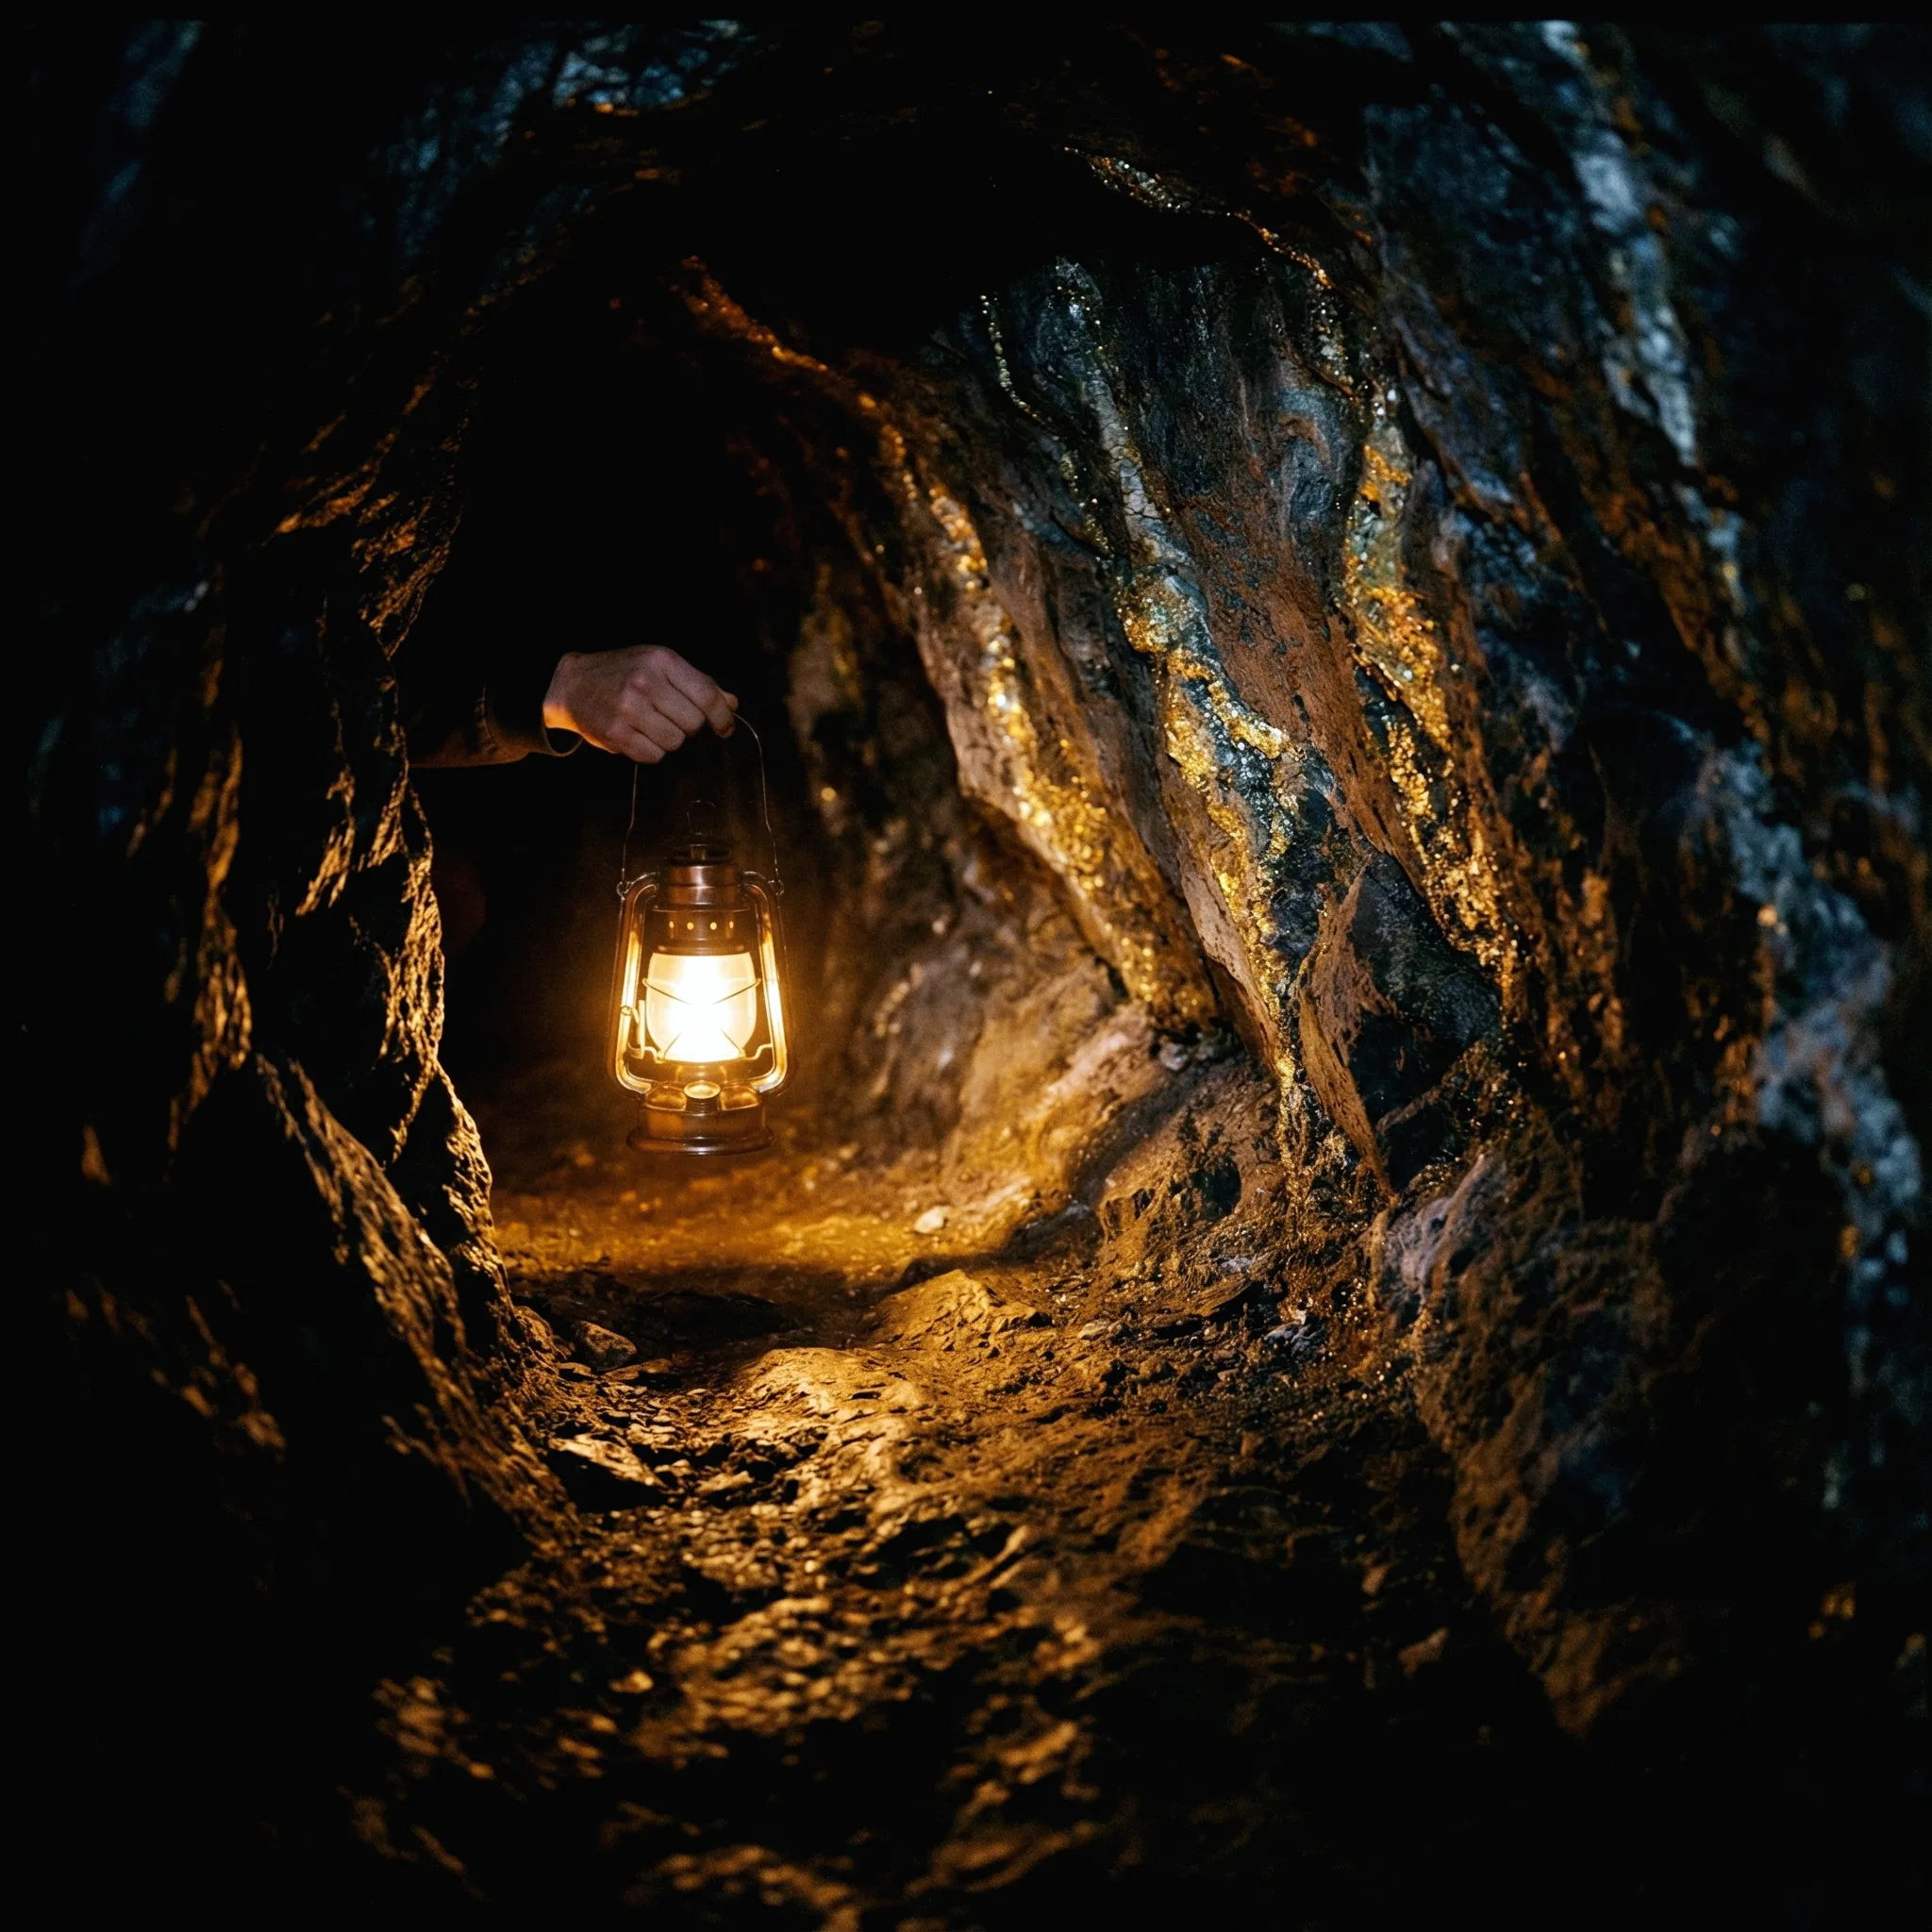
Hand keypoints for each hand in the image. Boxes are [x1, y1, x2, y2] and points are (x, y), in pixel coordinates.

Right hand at [542, 646, 737, 762]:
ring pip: (675, 742)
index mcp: (661, 661)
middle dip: (689, 726)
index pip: (707, 695)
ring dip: (669, 739)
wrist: (573, 683)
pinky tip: (638, 734)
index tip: (726, 728)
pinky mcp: (616, 733)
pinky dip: (651, 750)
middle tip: (671, 717)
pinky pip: (654, 756)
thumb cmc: (624, 672)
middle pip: (693, 724)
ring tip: (651, 724)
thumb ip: (699, 684)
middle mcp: (645, 682)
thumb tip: (732, 704)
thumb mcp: (661, 666)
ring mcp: (628, 709)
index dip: (723, 716)